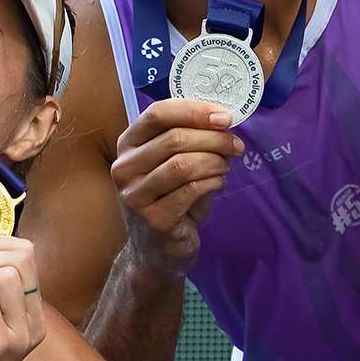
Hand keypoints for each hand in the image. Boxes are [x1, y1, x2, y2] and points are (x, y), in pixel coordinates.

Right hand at [110, 97, 242, 278]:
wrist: (157, 250)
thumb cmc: (169, 198)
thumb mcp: (172, 163)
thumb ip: (190, 139)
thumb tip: (223, 122)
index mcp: (128, 145)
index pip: (157, 113)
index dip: (194, 110)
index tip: (224, 117)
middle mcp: (124, 168)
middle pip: (174, 139)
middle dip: (213, 139)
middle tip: (235, 145)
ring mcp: (135, 196)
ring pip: (183, 165)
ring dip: (214, 162)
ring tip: (225, 167)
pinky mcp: (154, 219)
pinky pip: (192, 190)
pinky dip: (213, 183)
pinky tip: (218, 185)